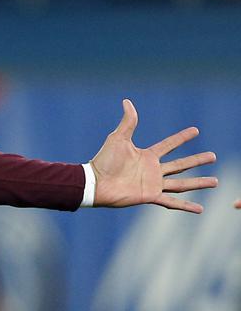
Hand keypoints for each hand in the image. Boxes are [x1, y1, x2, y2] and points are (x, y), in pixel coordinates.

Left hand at [90, 99, 216, 212]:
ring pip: (182, 183)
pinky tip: (200, 209)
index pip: (169, 144)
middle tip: (213, 156)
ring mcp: (153, 184)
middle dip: (197, 160)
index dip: (182, 138)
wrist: (95, 182)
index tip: (196, 130)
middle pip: (181, 164)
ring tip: (215, 182)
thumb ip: (128, 122)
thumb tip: (127, 101)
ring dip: (199, 182)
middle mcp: (152, 170)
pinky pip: (171, 202)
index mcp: (147, 155)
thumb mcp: (118, 138)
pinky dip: (185, 206)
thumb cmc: (104, 161)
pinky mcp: (150, 196)